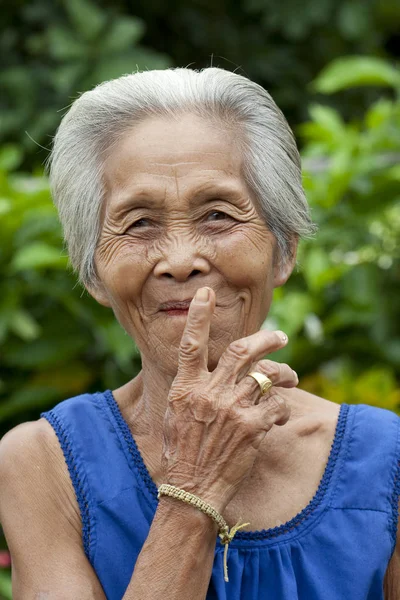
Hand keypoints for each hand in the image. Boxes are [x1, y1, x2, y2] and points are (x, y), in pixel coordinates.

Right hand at [161, 286, 295, 512]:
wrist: (193, 489)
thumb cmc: (181, 453)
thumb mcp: (175, 415)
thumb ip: (191, 389)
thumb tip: (205, 370)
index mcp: (187, 388)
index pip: (191, 344)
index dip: (199, 316)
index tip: (206, 294)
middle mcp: (210, 393)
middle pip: (243, 351)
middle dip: (267, 339)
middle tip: (281, 337)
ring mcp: (232, 409)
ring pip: (268, 375)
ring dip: (284, 374)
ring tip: (291, 376)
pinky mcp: (253, 427)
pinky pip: (277, 405)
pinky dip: (281, 407)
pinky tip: (278, 414)